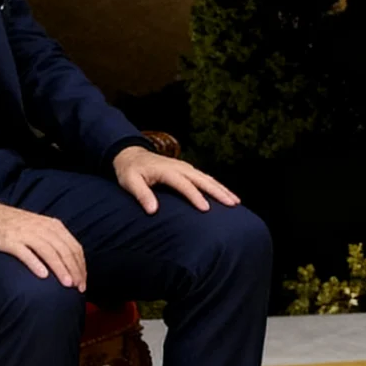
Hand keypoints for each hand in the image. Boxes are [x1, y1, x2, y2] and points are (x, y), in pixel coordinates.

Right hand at [0, 202, 86, 291]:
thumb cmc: (16, 225)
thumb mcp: (40, 228)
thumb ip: (54, 241)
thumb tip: (70, 262)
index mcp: (53, 226)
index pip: (74, 247)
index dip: (80, 265)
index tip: (83, 281)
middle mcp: (43, 228)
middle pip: (64, 250)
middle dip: (74, 270)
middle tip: (79, 287)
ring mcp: (27, 234)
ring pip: (49, 252)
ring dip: (60, 268)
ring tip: (67, 283)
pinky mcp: (11, 241)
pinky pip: (26, 253)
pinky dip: (36, 264)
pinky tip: (43, 276)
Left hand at [113, 145, 239, 214]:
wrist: (131, 154)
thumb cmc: (130, 171)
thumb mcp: (130, 182)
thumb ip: (141, 195)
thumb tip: (153, 211)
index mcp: (167, 170)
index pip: (184, 185)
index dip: (195, 196)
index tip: (206, 209)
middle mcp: (180, 167)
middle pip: (202, 180)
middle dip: (218, 192)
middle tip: (232, 203)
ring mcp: (185, 167)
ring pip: (207, 178)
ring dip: (222, 189)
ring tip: (235, 201)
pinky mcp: (187, 170)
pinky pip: (205, 177)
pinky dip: (217, 186)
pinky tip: (225, 194)